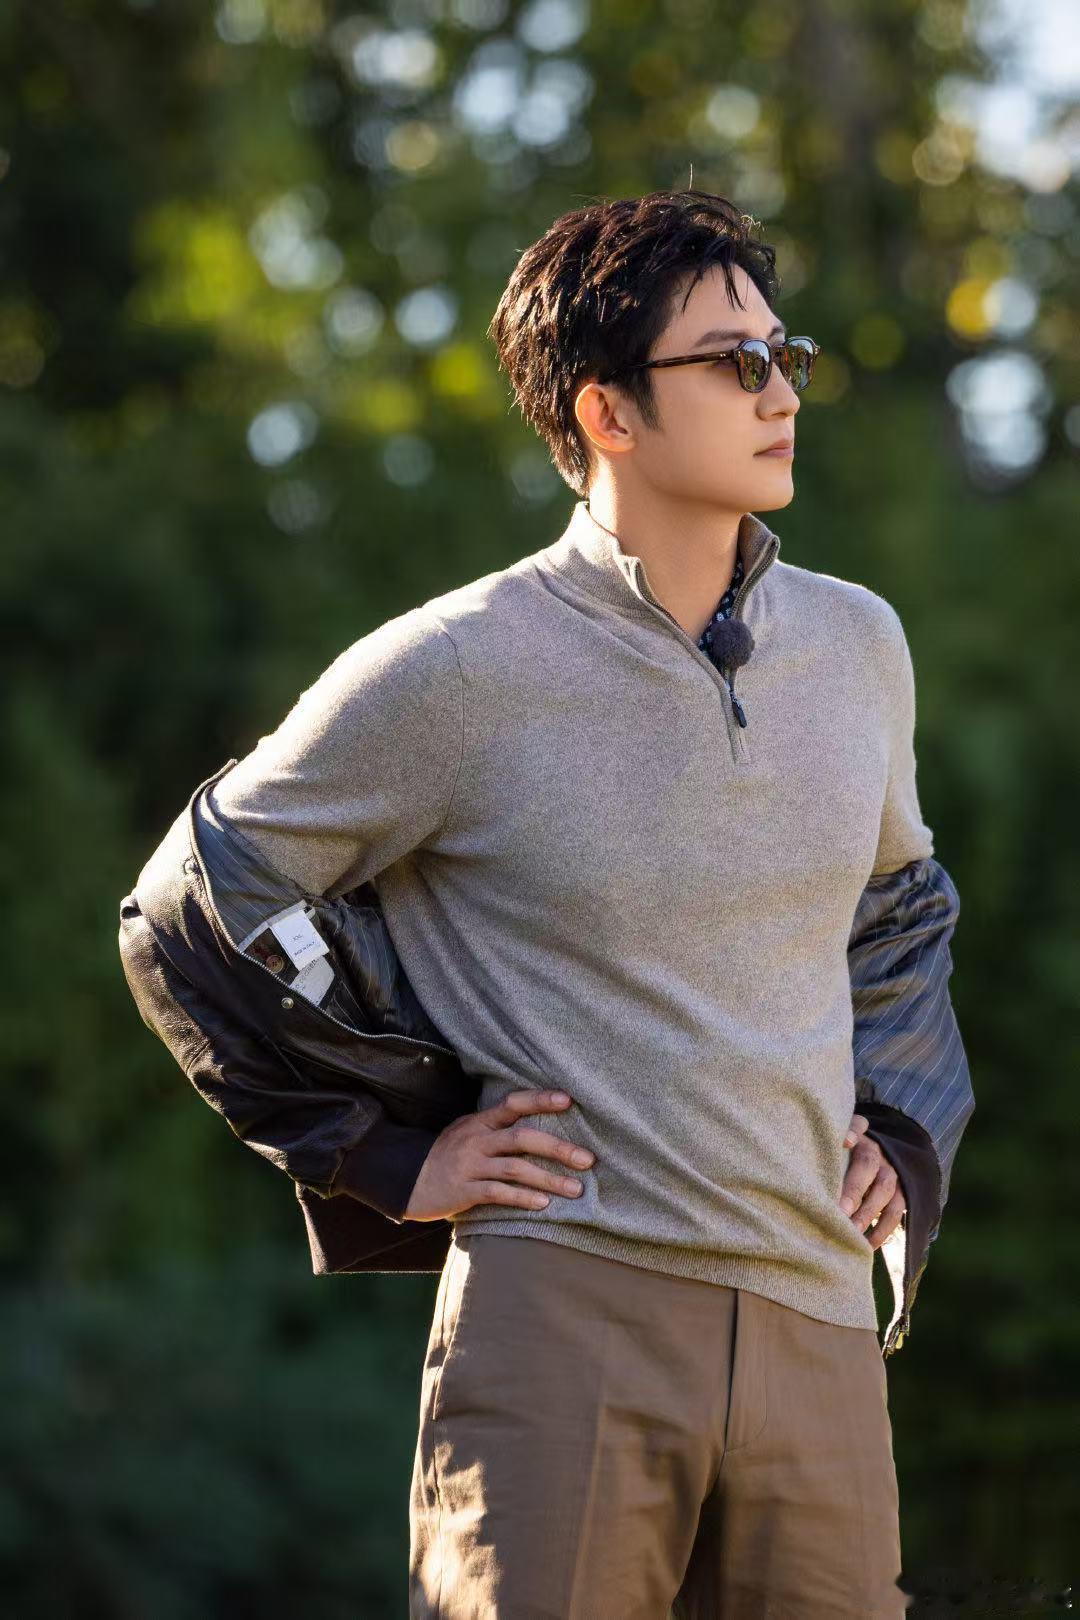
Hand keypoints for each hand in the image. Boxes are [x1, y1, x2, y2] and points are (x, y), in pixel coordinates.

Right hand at [403, 1089, 596, 1222]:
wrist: (405, 1180)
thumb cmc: (445, 1157)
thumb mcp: (466, 1133)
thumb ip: (495, 1129)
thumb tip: (537, 1127)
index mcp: (479, 1122)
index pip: (513, 1104)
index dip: (540, 1100)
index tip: (568, 1100)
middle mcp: (476, 1139)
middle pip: (522, 1138)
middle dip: (558, 1148)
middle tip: (588, 1159)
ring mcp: (470, 1165)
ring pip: (515, 1168)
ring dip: (549, 1179)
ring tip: (576, 1189)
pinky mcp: (464, 1191)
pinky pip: (498, 1193)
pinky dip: (522, 1198)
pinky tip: (543, 1204)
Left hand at [840, 1112, 905, 1249]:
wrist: (868, 1164)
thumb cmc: (838, 1160)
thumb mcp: (832, 1147)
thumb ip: (831, 1144)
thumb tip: (842, 1142)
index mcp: (857, 1136)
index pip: (857, 1125)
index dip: (852, 1131)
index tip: (845, 1142)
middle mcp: (875, 1150)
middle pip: (868, 1164)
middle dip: (854, 1189)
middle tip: (840, 1211)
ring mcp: (890, 1171)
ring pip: (885, 1190)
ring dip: (868, 1213)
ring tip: (851, 1232)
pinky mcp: (900, 1192)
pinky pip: (896, 1211)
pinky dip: (882, 1230)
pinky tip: (866, 1245)